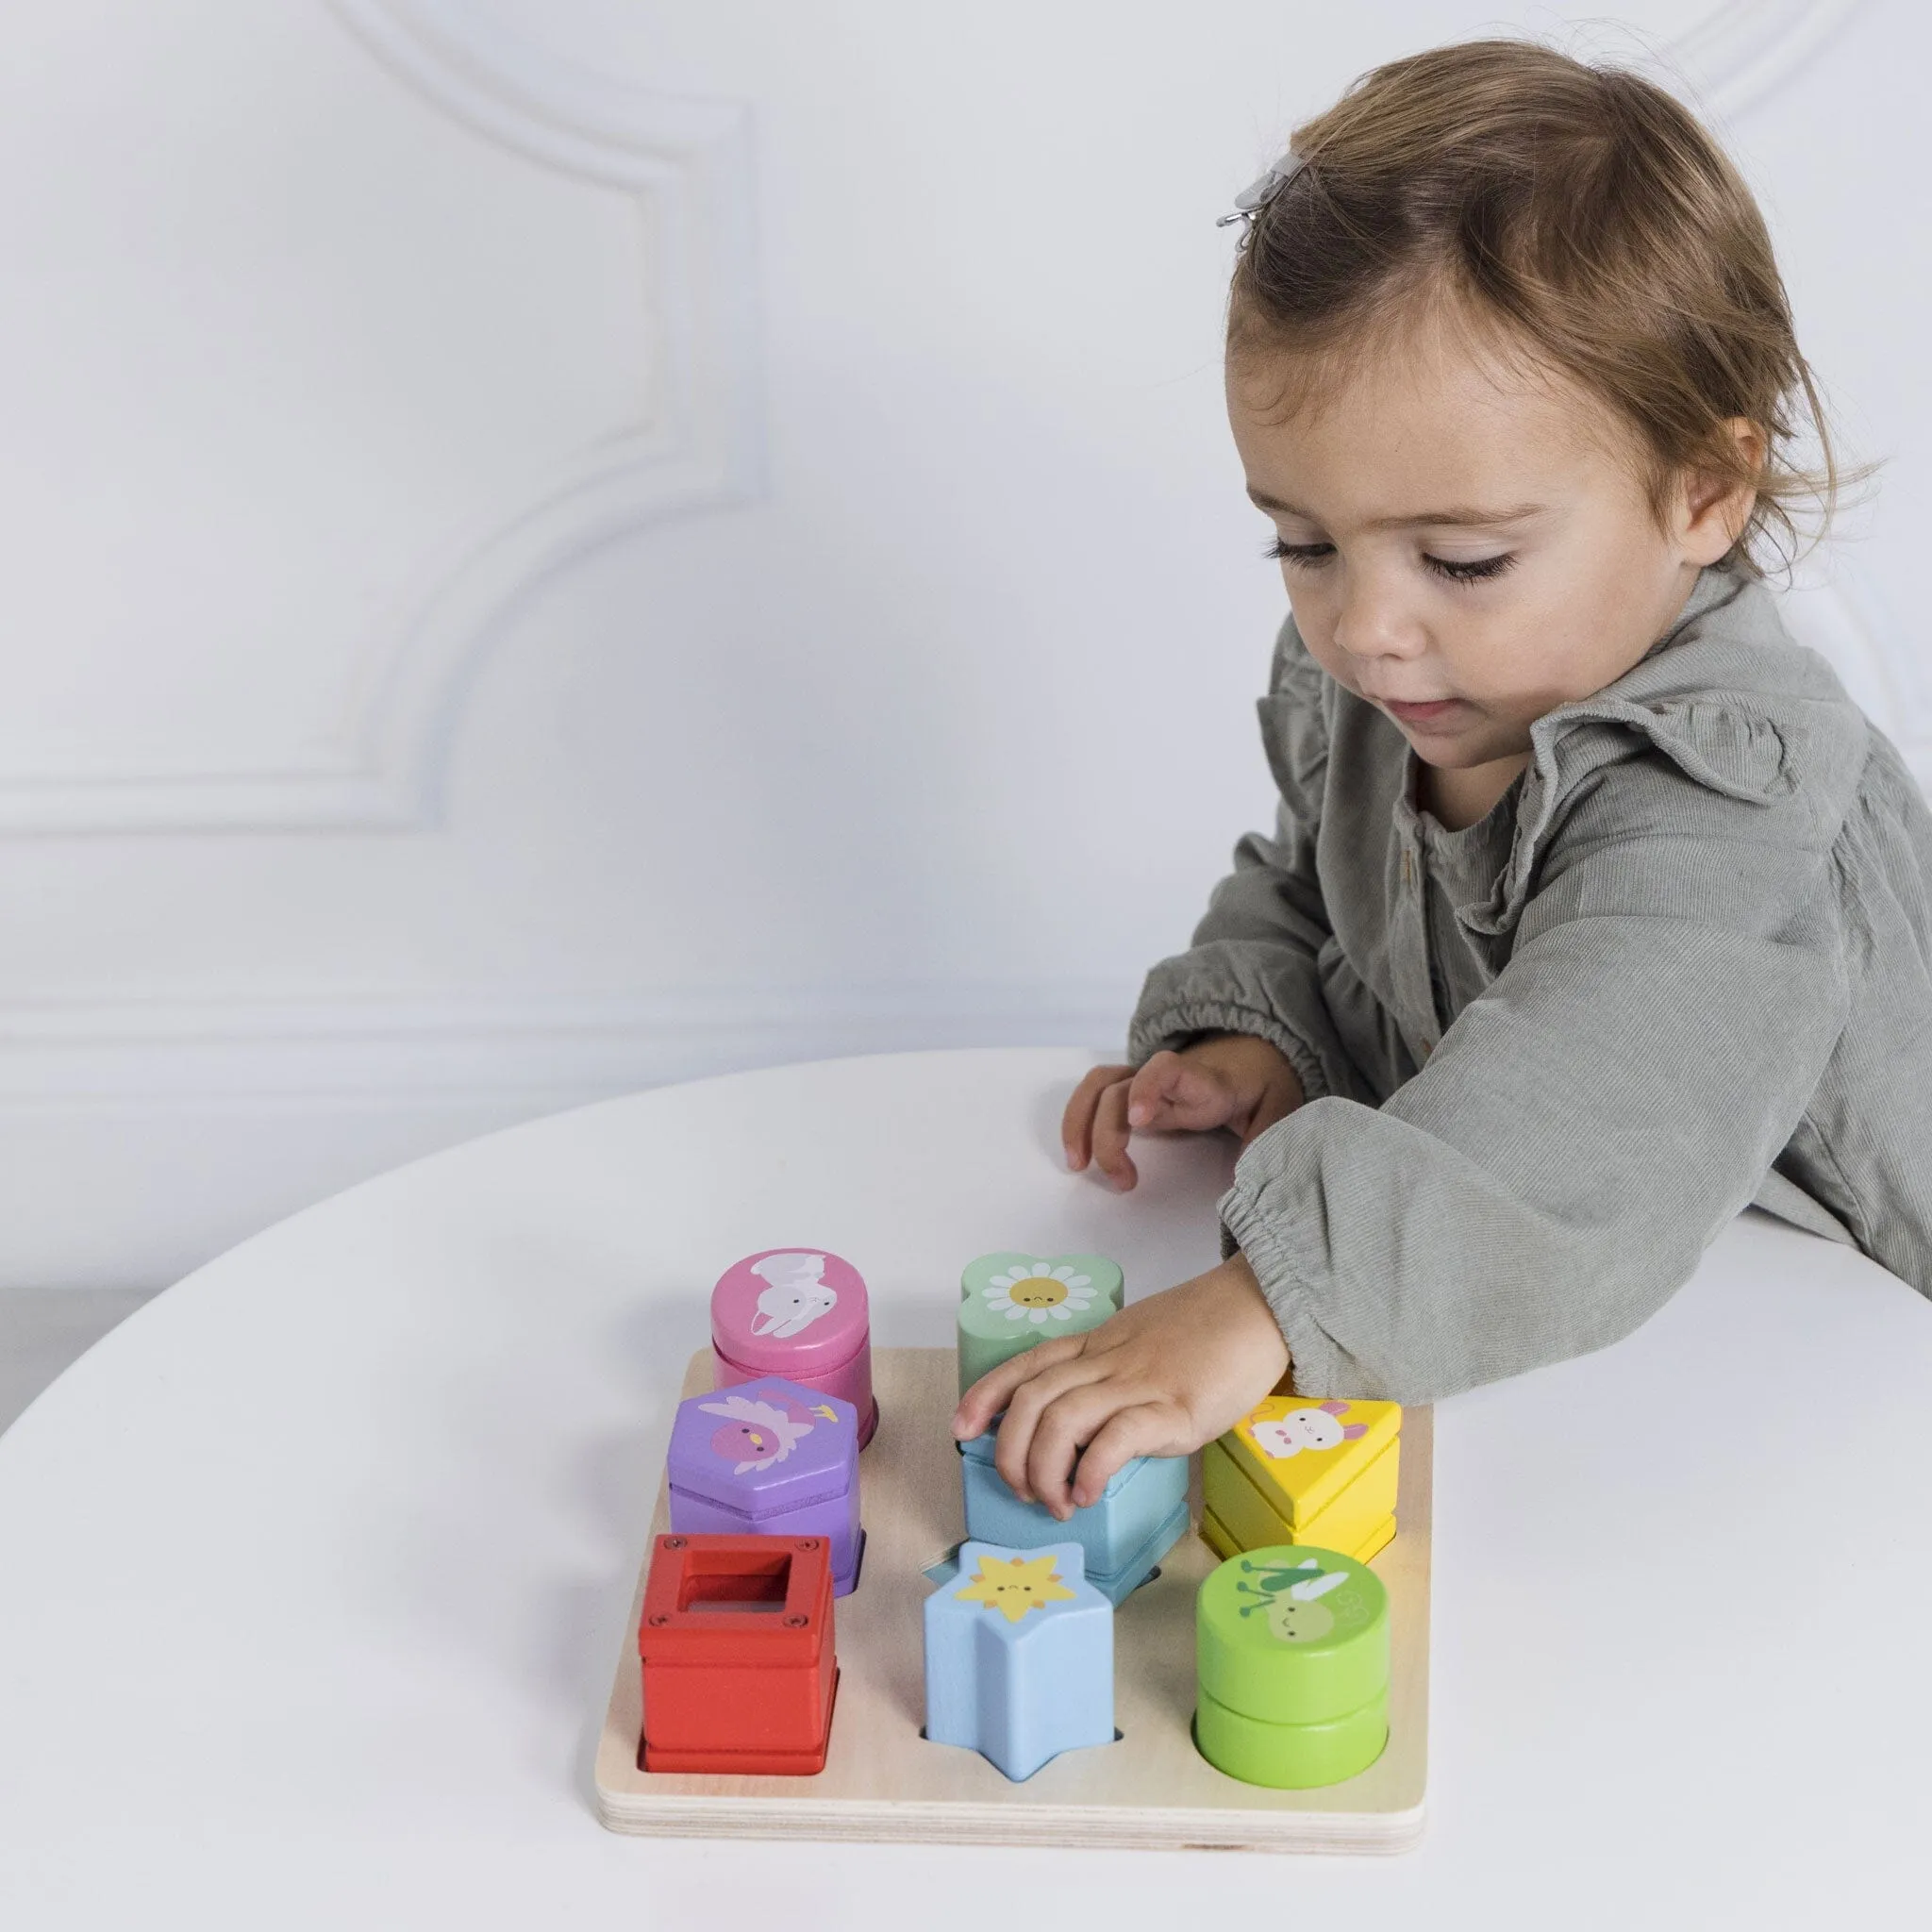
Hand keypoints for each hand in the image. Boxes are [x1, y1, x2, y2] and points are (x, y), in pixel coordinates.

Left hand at [950, 1252, 1289, 1518]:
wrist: (1259, 1308)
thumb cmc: (1207, 1330)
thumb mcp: (1143, 1338)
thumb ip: (1114, 1368)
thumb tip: (1092, 1417)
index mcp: (1099, 1344)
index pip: (1027, 1365)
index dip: (986, 1395)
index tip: (960, 1427)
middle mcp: (1108, 1361)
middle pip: (1033, 1400)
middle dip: (1009, 1450)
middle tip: (1019, 1491)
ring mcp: (1139, 1384)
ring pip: (1062, 1421)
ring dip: (1044, 1470)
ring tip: (1055, 1504)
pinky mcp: (1174, 1410)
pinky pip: (1116, 1439)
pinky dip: (1091, 1471)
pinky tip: (1090, 1494)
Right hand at [1061, 1032, 1304, 1189]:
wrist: (1251, 1056)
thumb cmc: (1263, 1086)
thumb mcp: (1281, 1110)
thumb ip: (1267, 1140)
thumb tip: (1244, 1183)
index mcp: (1205, 1080)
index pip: (1168, 1070)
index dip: (1147, 1088)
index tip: (1138, 1120)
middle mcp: (1167, 1076)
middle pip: (1121, 1089)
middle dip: (1109, 1134)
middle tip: (1124, 1182)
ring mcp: (1146, 1081)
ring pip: (1097, 1087)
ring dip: (1078, 1123)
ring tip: (1078, 1165)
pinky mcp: (1134, 1091)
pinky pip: (1095, 1096)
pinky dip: (1078, 1121)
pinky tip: (1079, 1155)